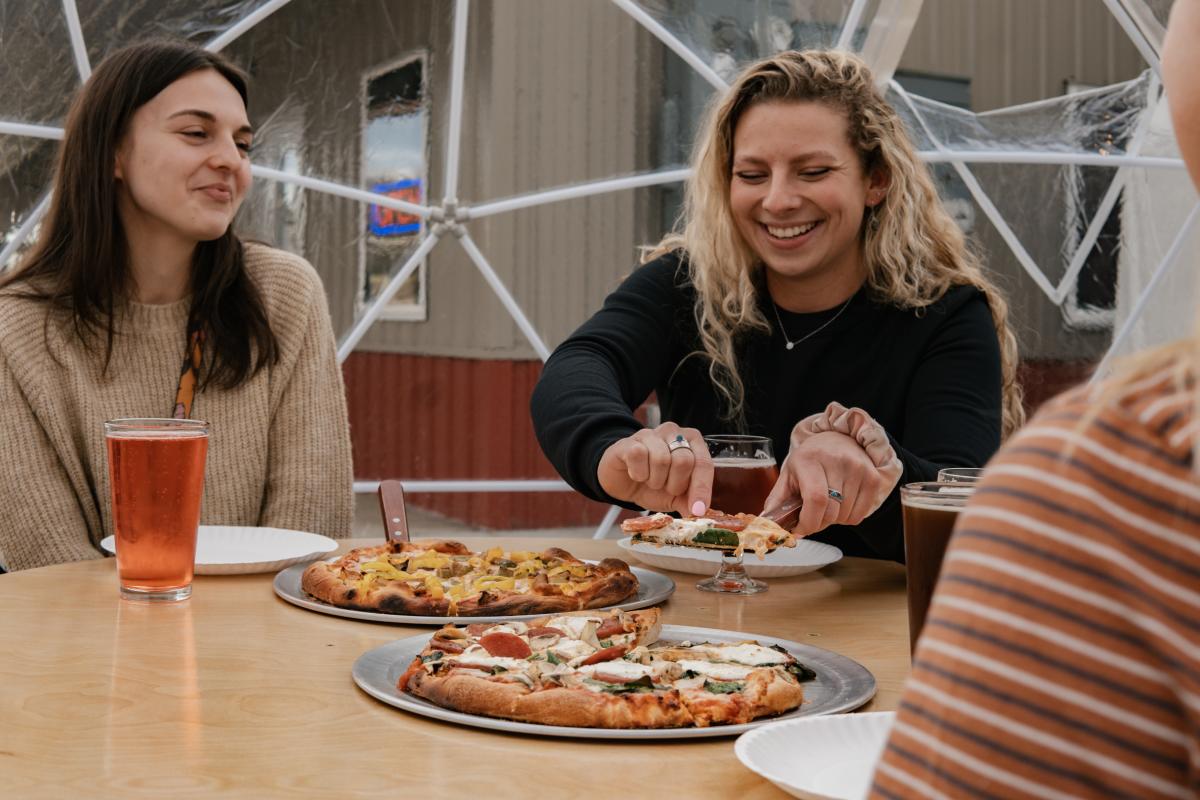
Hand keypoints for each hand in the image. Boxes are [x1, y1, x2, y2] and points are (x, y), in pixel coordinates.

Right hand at [597, 423, 712, 515]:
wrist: (623, 482)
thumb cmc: (654, 485)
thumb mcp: (677, 497)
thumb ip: (691, 503)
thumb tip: (702, 515)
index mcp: (692, 442)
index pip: (704, 464)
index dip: (702, 489)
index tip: (697, 510)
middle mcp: (674, 432)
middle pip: (684, 461)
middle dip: (675, 484)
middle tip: (666, 488)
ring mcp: (651, 434)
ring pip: (661, 459)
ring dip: (655, 480)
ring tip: (650, 480)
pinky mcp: (630, 441)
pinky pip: (638, 455)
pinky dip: (638, 473)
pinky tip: (636, 474)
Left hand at [764, 402, 902, 536]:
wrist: (837, 439)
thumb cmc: (810, 460)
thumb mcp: (789, 474)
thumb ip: (777, 500)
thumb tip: (767, 524)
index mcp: (810, 459)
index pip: (815, 500)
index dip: (808, 522)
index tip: (800, 529)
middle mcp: (837, 461)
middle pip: (831, 512)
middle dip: (817, 523)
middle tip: (811, 518)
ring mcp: (858, 469)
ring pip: (845, 516)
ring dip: (833, 520)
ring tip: (827, 505)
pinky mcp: (873, 478)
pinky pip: (860, 516)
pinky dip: (848, 518)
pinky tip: (841, 504)